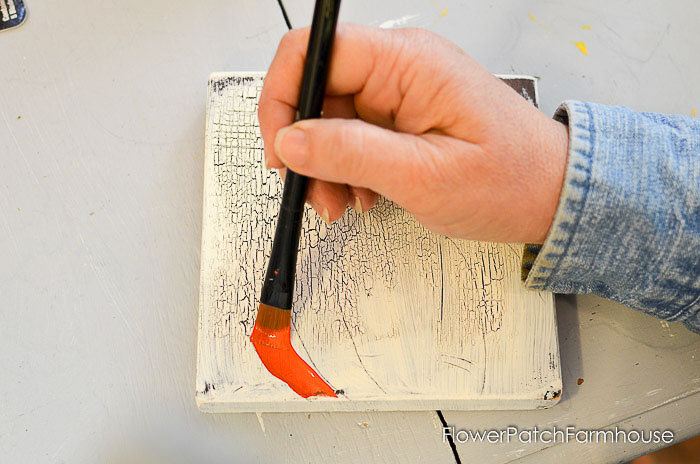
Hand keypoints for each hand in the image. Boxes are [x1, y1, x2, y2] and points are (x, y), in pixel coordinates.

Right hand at [258, 24, 568, 243]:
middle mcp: (399, 68)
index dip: (283, 97)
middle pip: (315, 89)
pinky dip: (346, 169)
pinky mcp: (401, 117)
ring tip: (346, 203)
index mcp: (406, 63)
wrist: (549, 194)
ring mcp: (399, 92)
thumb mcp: (424, 176)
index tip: (281, 150)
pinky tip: (363, 195)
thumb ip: (351, 153)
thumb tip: (291, 139)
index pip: (313, 51)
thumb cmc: (509, 180)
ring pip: (328, 118)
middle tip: (317, 194)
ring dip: (325, 165)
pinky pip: (351, 136)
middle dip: (305, 146)